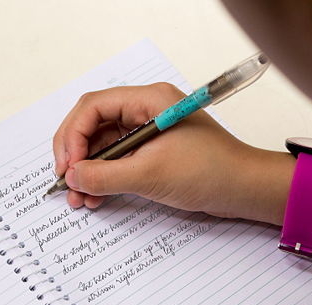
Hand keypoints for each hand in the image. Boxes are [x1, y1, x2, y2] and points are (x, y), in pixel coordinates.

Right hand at [53, 83, 294, 224]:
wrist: (245, 190)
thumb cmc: (211, 172)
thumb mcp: (151, 175)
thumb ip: (106, 176)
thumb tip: (72, 177)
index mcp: (149, 100)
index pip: (94, 107)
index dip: (73, 136)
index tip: (68, 167)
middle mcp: (146, 110)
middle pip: (94, 125)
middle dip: (76, 155)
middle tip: (66, 183)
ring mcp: (150, 132)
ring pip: (105, 145)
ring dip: (89, 170)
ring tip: (79, 197)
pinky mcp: (154, 152)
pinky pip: (120, 160)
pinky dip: (105, 177)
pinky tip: (96, 196)